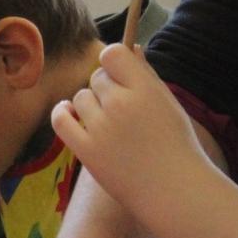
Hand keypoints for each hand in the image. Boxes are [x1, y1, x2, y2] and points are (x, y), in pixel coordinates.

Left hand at [50, 44, 209, 210]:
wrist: (174, 189)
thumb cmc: (176, 145)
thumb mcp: (168, 103)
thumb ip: (146, 75)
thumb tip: (131, 47)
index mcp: (144, 89)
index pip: (112, 54)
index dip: (113, 63)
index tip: (119, 77)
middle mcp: (120, 104)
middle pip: (96, 78)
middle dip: (105, 89)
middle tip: (120, 110)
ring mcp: (100, 128)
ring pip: (80, 98)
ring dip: (89, 106)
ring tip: (107, 123)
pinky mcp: (86, 150)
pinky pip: (60, 120)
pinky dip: (62, 113)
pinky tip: (70, 115)